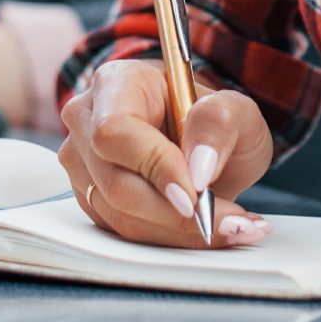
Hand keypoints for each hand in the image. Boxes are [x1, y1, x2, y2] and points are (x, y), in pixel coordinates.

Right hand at [56, 59, 274, 248]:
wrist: (206, 146)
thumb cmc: (213, 120)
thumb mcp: (235, 110)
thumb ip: (219, 124)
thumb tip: (199, 168)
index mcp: (117, 83)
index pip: (117, 130)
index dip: (154, 166)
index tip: (196, 195)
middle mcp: (88, 122)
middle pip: (116, 182)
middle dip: (176, 213)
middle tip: (231, 221)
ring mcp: (84, 165)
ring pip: (122, 216)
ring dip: (181, 231)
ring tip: (234, 226)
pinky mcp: (92, 200)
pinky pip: (126, 233)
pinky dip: (172, 238)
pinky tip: (210, 229)